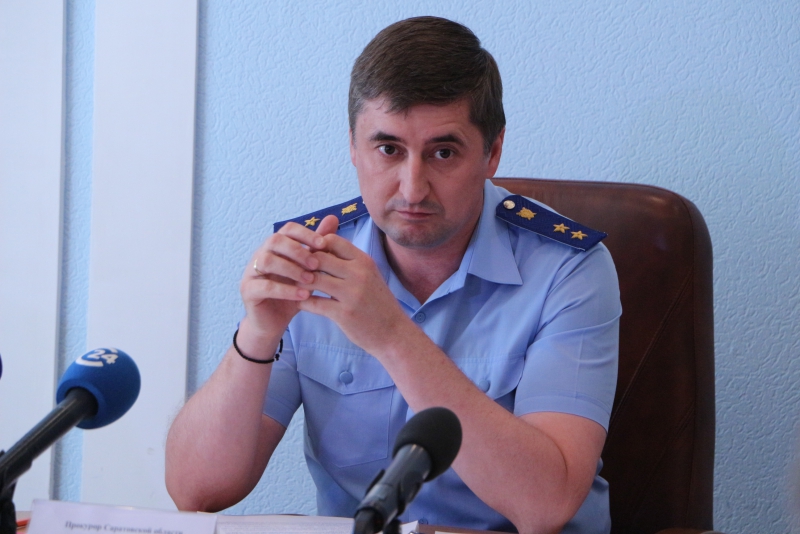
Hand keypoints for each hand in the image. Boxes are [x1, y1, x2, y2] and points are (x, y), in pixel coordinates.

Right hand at [240, 215, 338, 340]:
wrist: (274, 321)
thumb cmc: (292, 292)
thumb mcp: (309, 269)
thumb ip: (318, 246)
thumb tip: (333, 218)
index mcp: (275, 247)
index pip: (288, 229)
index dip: (306, 234)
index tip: (324, 245)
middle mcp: (261, 254)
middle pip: (275, 240)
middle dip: (298, 250)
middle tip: (316, 264)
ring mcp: (251, 272)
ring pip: (267, 261)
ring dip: (291, 269)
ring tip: (310, 280)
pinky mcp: (248, 290)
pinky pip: (265, 286)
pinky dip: (286, 290)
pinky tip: (303, 294)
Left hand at [296, 231, 412, 355]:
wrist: (393, 332)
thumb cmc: (376, 302)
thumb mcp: (368, 275)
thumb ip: (348, 261)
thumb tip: (322, 245)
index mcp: (364, 261)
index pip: (332, 240)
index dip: (315, 246)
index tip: (308, 257)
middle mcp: (359, 274)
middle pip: (319, 257)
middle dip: (303, 263)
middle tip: (294, 271)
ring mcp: (352, 294)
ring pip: (313, 279)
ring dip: (300, 283)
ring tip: (294, 286)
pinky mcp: (344, 314)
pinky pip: (313, 303)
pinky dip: (303, 302)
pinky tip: (300, 303)